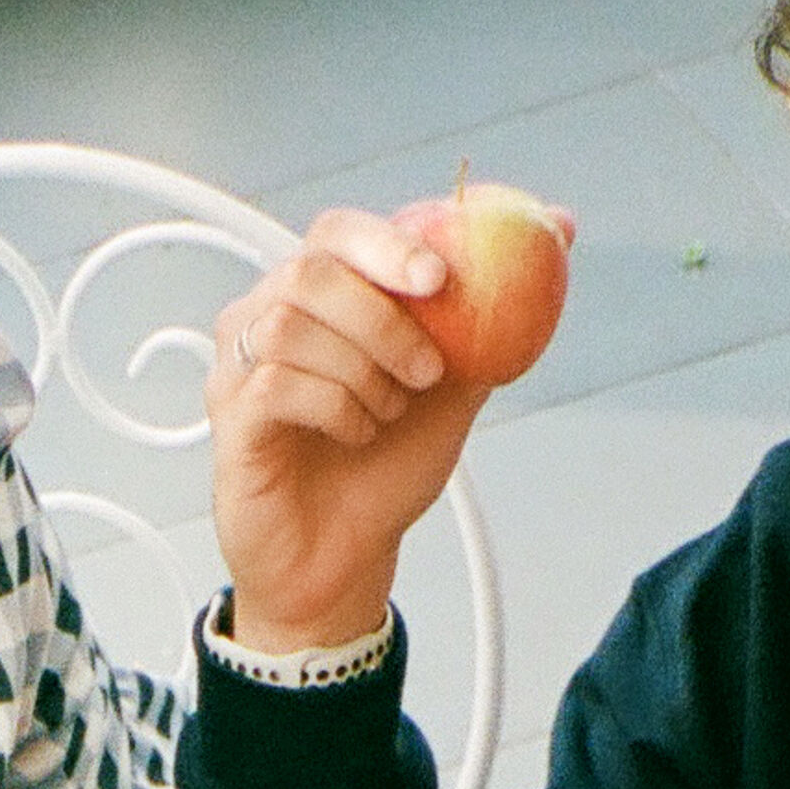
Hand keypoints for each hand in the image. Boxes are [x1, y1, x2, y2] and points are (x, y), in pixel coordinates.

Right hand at [210, 206, 514, 653]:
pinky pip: (276, 385)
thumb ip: (495, 313)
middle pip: (312, 270)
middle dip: (382, 317)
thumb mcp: (455, 386)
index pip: (339, 232)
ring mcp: (239, 366)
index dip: (388, 244)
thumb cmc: (385, 470)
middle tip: (427, 371)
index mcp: (319, 297)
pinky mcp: (229, 418)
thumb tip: (560, 228)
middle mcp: (268, 316)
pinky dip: (333, 409)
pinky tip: (358, 435)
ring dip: (360, 372)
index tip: (440, 279)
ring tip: (388, 414)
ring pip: (291, 325)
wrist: (345, 560)